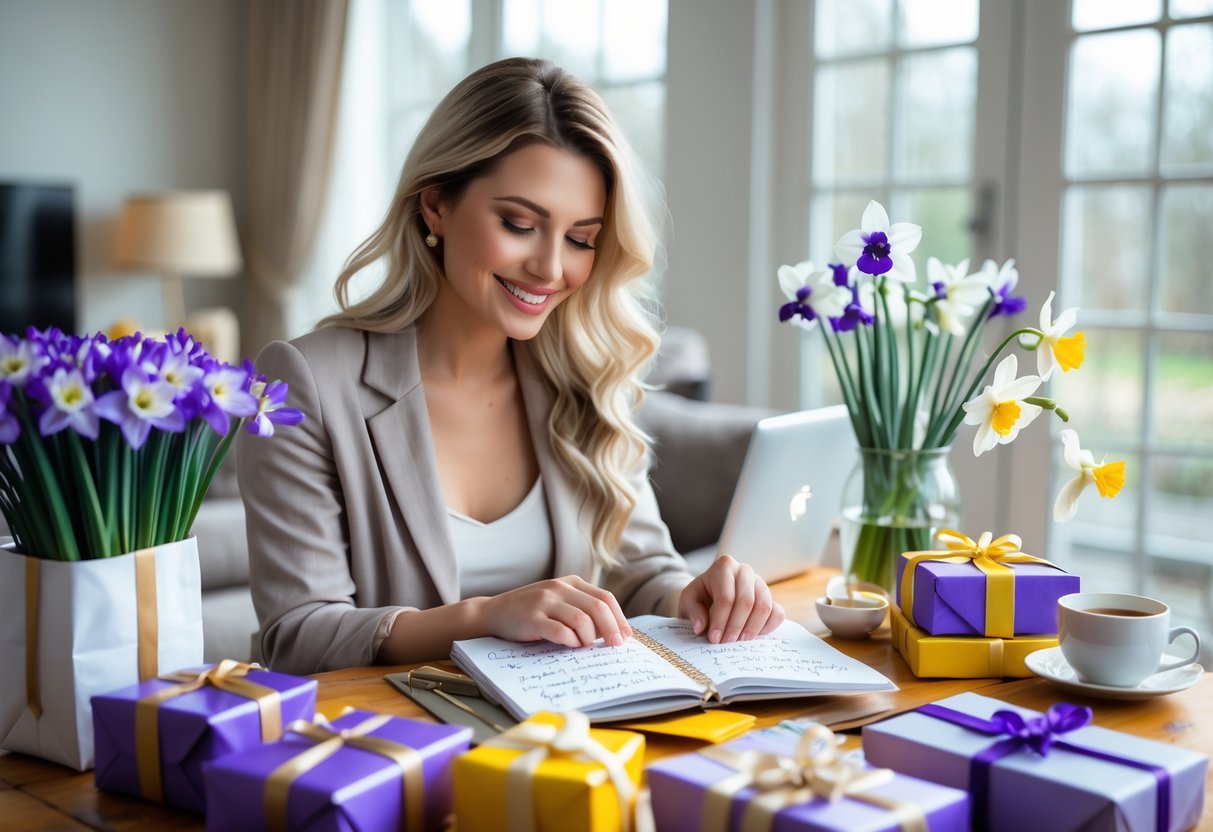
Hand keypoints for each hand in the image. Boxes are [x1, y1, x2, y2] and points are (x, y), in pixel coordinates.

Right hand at [479, 576, 631, 647]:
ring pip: (582, 620)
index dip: (619, 619)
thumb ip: (582, 609)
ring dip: (589, 638)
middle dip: (611, 630)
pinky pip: (561, 632)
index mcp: (571, 583)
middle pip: (598, 608)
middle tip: (615, 647)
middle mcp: (560, 588)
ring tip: (585, 646)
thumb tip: (613, 631)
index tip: (626, 637)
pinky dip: (571, 642)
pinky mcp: (533, 618)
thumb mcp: (558, 601)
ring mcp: (545, 602)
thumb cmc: (531, 611)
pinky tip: (570, 646)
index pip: (605, 598)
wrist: (493, 612)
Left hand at [676, 554, 784, 642]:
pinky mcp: (770, 596)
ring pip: (764, 606)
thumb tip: (701, 627)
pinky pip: (777, 612)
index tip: (714, 639)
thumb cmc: (700, 597)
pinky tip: (753, 637)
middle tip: (726, 643)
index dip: (720, 621)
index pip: (726, 597)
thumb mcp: (688, 600)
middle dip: (736, 626)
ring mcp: (760, 582)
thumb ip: (692, 610)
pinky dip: (768, 627)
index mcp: (723, 566)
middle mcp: (744, 570)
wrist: (711, 596)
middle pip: (746, 601)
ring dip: (752, 629)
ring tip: (739, 642)